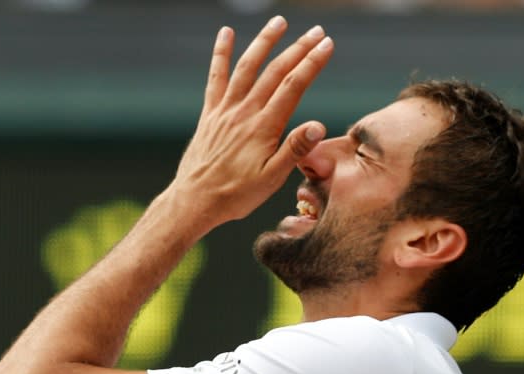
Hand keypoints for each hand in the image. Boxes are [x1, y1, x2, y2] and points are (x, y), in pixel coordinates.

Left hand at [171, 16, 332, 225]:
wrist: (195, 200)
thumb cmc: (236, 195)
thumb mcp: (272, 179)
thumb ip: (294, 150)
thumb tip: (318, 125)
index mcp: (263, 128)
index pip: (292, 87)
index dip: (311, 63)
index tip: (327, 45)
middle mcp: (244, 113)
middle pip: (274, 72)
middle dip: (298, 49)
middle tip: (317, 32)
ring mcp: (225, 110)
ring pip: (247, 67)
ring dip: (264, 42)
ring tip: (279, 22)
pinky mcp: (211, 114)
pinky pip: (216, 77)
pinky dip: (221, 53)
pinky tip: (226, 33)